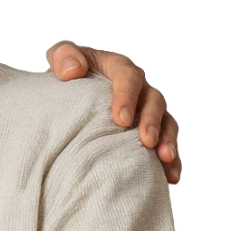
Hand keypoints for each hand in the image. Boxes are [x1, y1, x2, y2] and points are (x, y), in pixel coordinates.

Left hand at [46, 41, 180, 184]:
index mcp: (117, 66)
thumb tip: (73, 70)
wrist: (70, 91)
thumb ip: (62, 55)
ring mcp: (147, 107)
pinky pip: (167, 142)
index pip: (127, 76)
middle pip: (153, 99)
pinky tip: (170, 175)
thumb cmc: (66, 73)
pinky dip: (171, 159)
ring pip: (167, 121)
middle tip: (146, 141)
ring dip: (168, 139)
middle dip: (152, 121)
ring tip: (165, 158)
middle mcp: (138, 86)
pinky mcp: (151, 128)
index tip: (120, 119)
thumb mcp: (60, 57)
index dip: (127, 97)